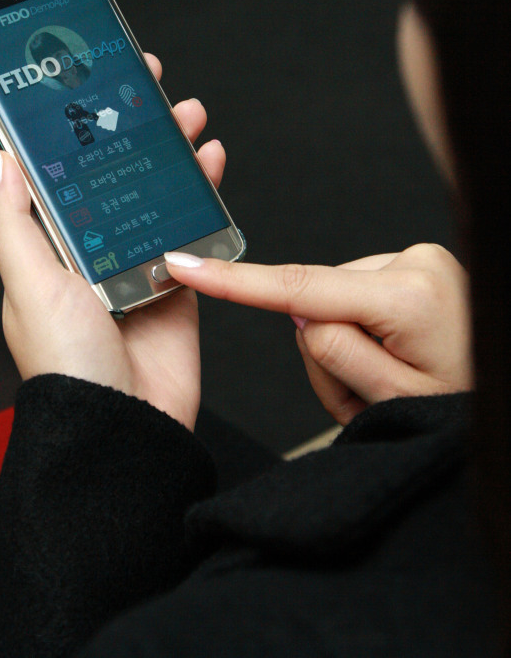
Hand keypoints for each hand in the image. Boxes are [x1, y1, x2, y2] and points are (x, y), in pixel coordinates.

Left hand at [0, 53, 224, 430]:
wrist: (123, 425)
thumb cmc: (67, 361)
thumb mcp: (28, 282)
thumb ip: (13, 221)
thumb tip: (1, 161)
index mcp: (52, 248)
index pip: (66, 173)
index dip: (81, 129)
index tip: (96, 88)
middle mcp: (94, 252)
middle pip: (117, 175)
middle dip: (135, 129)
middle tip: (151, 89)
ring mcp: (138, 265)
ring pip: (159, 193)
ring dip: (173, 151)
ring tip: (188, 116)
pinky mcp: (178, 283)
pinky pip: (193, 229)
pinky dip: (203, 194)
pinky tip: (210, 163)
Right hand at [164, 243, 472, 424]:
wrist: (500, 395)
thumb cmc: (458, 407)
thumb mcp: (390, 400)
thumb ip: (335, 351)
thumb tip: (301, 311)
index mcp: (408, 297)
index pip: (299, 288)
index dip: (235, 282)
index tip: (187, 266)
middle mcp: (413, 262)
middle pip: (316, 305)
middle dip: (331, 354)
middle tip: (371, 393)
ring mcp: (417, 258)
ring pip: (334, 301)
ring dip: (349, 345)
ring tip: (392, 376)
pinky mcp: (414, 264)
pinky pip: (356, 293)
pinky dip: (364, 328)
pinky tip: (398, 352)